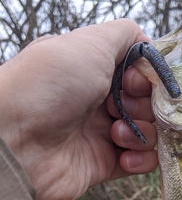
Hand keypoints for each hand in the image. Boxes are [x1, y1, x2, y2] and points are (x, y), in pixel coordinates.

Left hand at [0, 19, 157, 199]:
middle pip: (148, 102)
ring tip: (116, 133)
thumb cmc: (47, 87)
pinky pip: (141, 162)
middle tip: (123, 107)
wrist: (16, 142)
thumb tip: (148, 44)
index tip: (133, 81)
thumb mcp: (87, 43)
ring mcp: (102, 133)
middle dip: (145, 105)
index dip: (146, 76)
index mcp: (93, 70)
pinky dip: (141, 159)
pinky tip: (124, 156)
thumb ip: (124, 35)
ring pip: (148, 131)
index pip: (139, 72)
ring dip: (142, 132)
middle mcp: (98, 100)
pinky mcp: (105, 164)